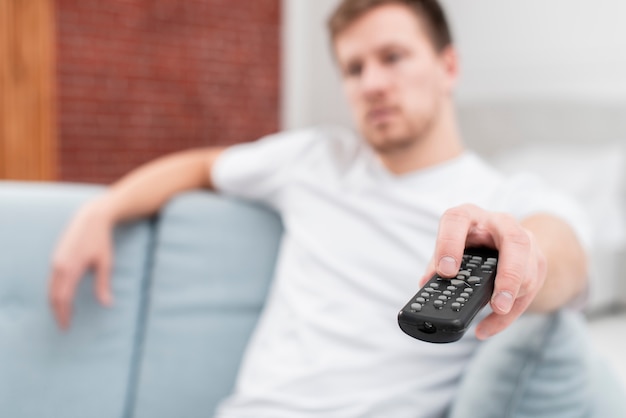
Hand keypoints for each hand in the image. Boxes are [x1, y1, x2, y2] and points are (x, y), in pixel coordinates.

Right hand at [49, 198, 114, 329]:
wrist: (91, 218)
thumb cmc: (101, 240)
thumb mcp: (106, 263)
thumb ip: (104, 284)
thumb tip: (107, 304)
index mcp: (70, 269)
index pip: (63, 299)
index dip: (63, 314)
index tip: (67, 326)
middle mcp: (58, 266)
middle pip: (53, 296)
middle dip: (57, 312)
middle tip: (64, 325)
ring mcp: (55, 261)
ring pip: (50, 288)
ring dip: (55, 303)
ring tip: (63, 314)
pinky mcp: (56, 257)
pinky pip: (52, 280)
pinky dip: (54, 292)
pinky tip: (63, 297)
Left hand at [419, 204, 546, 339]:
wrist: (499, 236)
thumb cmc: (468, 239)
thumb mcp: (449, 245)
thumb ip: (438, 261)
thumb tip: (426, 283)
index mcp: (469, 215)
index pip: (458, 220)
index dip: (450, 244)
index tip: (446, 271)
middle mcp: (500, 223)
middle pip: (515, 242)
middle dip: (509, 275)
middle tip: (497, 303)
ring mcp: (524, 240)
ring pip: (530, 268)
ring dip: (515, 295)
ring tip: (496, 312)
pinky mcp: (537, 261)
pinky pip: (531, 290)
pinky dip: (510, 314)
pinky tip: (488, 328)